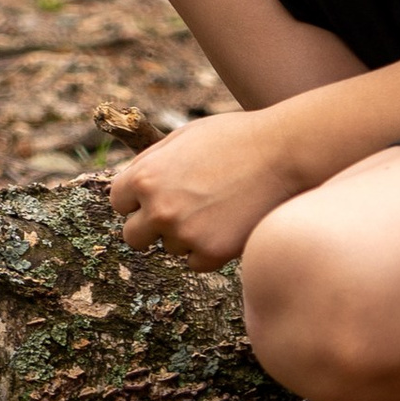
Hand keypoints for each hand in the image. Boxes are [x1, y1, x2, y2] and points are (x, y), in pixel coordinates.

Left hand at [107, 109, 307, 270]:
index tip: (156, 195)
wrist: (281, 153)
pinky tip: (226, 223)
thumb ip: (150, 163)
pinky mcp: (212, 254)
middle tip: (178, 211)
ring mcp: (185, 234)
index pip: (118, 202)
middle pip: (133, 236)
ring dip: (184, 234)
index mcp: (145, 177)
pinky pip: (195, 262)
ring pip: (169, 247)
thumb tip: (129, 186)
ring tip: (215, 206)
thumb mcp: (181, 137)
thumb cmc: (232, 138)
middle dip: (150, 225)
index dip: (136, 198)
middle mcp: (159, 209)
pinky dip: (207, 249)